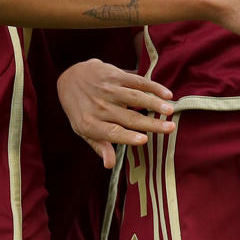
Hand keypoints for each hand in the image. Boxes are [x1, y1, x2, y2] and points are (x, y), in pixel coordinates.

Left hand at [58, 59, 175, 168]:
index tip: (144, 140)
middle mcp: (99, 106)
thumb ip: (99, 146)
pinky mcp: (114, 75)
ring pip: (135, 97)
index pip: (111, 132)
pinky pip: (136, 81)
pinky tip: (166, 93)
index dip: (127, 137)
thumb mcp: (84, 130)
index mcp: (90, 123)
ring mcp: (107, 89)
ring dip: (154, 103)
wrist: (69, 79)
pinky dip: (153, 87)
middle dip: (151, 123)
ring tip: (170, 110)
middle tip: (170, 128)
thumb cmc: (80, 110)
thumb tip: (110, 165)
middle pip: (129, 117)